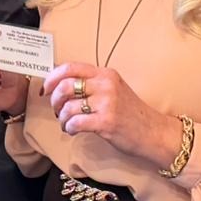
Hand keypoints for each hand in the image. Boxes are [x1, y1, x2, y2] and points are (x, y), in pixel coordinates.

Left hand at [41, 62, 178, 166]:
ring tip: (67, 124)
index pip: (70, 67)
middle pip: (65, 86)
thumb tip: (60, 85)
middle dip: (54, 100)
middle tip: (57, 110)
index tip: (46, 89)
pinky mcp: (106, 122)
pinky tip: (73, 131)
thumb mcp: (113, 90)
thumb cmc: (131, 113)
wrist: (154, 132)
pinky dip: (69, 128)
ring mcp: (107, 103)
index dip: (52, 77)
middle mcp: (106, 84)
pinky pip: (75, 122)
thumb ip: (92, 84)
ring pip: (68, 107)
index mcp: (105, 73)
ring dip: (62, 118)